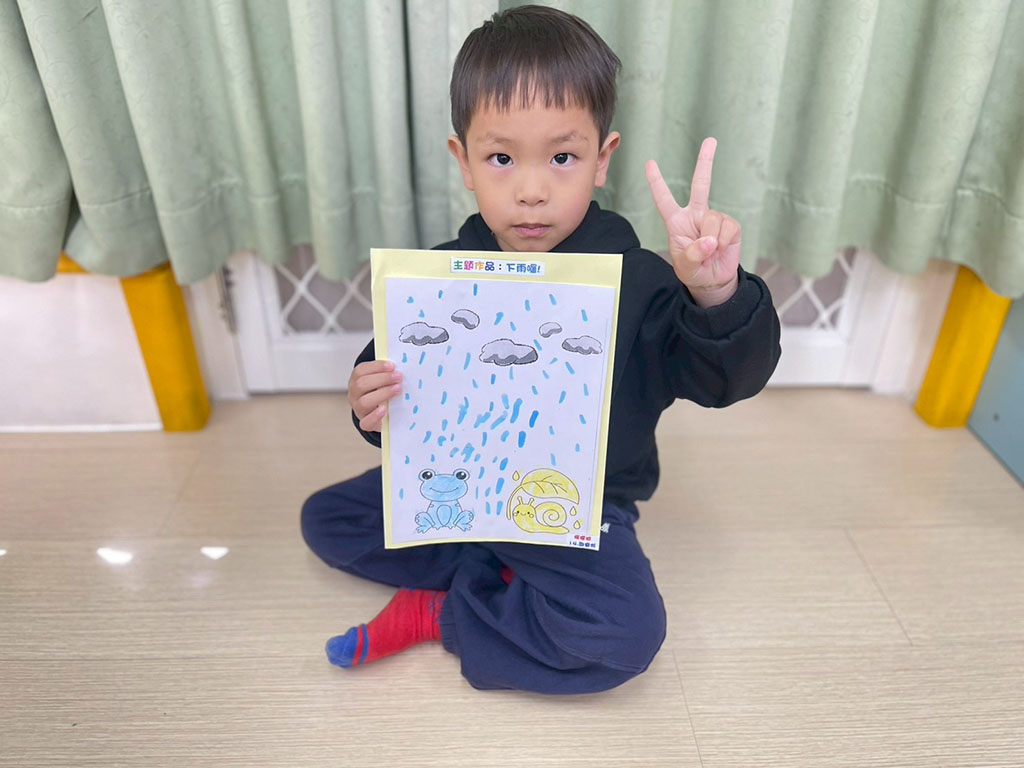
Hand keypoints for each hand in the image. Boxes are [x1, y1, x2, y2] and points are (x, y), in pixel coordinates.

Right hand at [348, 360, 401, 431]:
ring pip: (364, 402)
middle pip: (361, 384)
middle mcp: (354, 394)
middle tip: (398, 377)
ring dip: (382, 393)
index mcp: (356, 381)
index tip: (391, 366)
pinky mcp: (365, 423)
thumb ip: (387, 373)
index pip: (360, 371)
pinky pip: (366, 422)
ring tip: (397, 389)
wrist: (380, 415)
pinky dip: (375, 416)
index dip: (376, 367)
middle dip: (382, 379)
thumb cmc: (381, 394)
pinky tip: (384, 409)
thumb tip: (399, 367)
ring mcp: (358, 409)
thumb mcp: (381, 382)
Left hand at [646, 137, 740, 307]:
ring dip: (712, 239)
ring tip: (711, 252)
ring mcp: (713, 219)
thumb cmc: (694, 271)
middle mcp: (695, 215)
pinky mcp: (730, 226)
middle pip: (701, 185)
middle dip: (706, 162)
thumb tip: (711, 241)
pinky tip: (721, 250)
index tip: (649, 163)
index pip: (664, 199)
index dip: (656, 182)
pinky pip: (728, 228)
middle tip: (711, 140)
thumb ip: (694, 254)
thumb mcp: (686, 266)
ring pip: (713, 219)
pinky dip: (724, 242)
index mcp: (676, 222)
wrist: (713, 281)